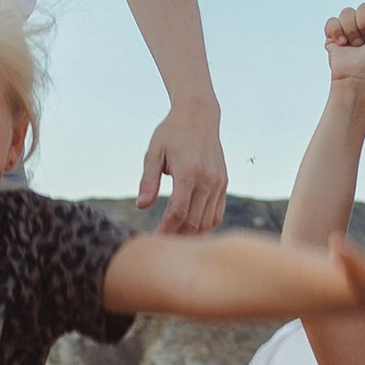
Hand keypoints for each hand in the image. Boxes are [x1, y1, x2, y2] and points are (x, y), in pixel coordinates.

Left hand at [143, 103, 228, 235]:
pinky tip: (190, 231)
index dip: (165, 230)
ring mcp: (218, 183)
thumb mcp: (153, 152)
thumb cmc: (171, 133)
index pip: (178, 211)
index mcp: (188, 172)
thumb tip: (141, 206)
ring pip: (207, 221)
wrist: (199, 115)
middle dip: (176, 237)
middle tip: (161, 248)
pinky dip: (205, 226)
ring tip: (174, 243)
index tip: (154, 242)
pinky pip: (216, 214)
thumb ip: (148, 180)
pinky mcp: (223, 183)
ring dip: (191, 236)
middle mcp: (207, 179)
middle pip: (193, 221)